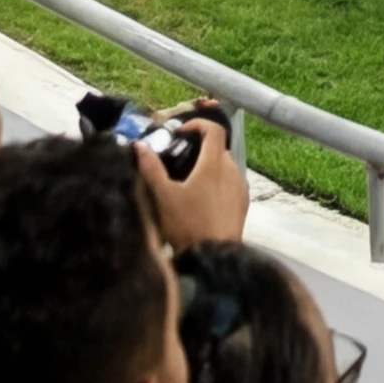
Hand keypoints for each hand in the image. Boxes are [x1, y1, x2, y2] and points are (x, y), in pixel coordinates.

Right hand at [139, 104, 248, 247]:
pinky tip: (204, 199)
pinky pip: (232, 183)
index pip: (214, 130)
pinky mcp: (244, 204)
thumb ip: (151, 168)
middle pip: (219, 148)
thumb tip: (139, 145)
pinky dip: (220, 182)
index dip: (198, 124)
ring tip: (190, 181)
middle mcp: (232, 171)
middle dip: (201, 148)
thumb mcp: (163, 196)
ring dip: (211, 166)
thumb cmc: (187, 224)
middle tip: (180, 158)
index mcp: (214, 164)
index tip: (180, 133)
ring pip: (226, 166)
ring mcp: (241, 188)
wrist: (214, 258)